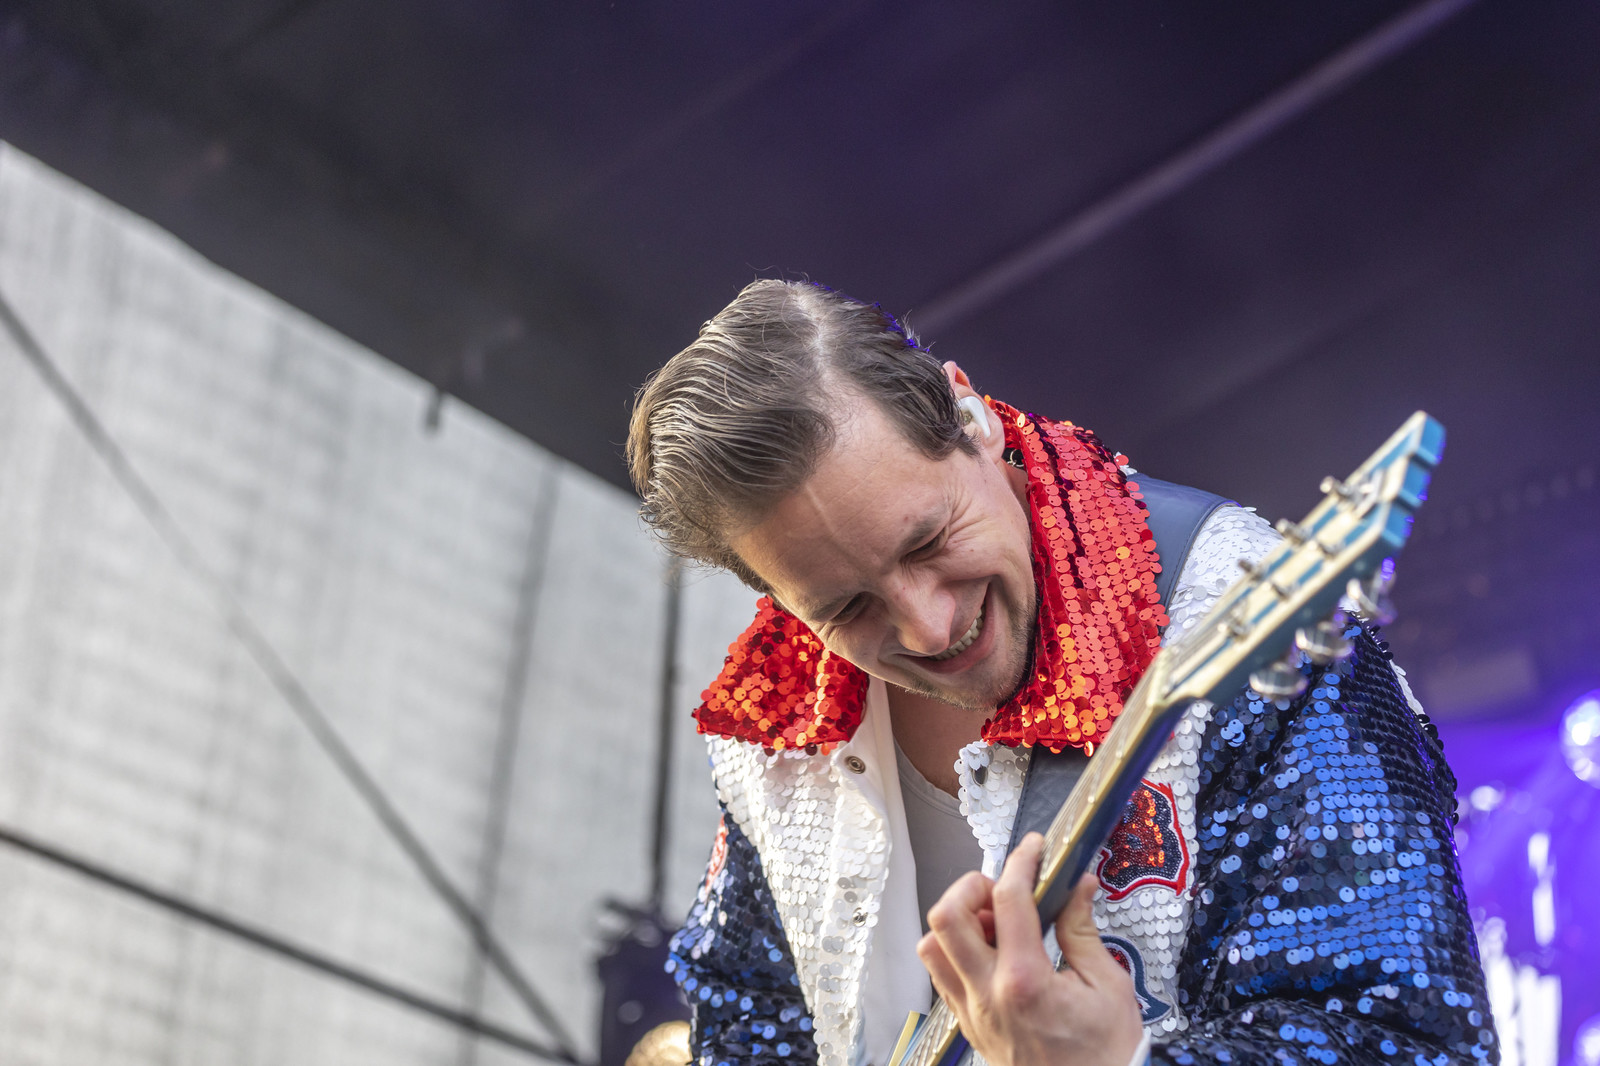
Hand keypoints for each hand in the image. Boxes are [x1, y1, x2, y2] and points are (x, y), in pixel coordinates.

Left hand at [916, 833, 1144, 1065]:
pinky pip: (941, 975)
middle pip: (945, 918)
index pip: (1010, 900)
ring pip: (932, 947)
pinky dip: (957, 951)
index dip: (1021, 862)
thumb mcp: (1110, 987)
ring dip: (958, 921)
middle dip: (970, 887)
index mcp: (1026, 982)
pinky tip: (991, 951)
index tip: (1032, 849)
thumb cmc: (1104, 1056)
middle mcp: (988, 995)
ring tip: (996, 922)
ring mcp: (972, 1012)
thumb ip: (1084, 931)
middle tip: (1003, 888)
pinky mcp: (968, 1024)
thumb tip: (1079, 886)